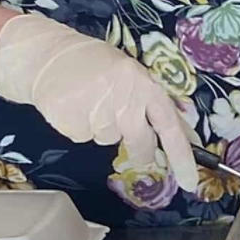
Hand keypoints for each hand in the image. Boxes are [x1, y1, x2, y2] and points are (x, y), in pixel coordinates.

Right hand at [0, 12, 200, 192]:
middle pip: (140, 142)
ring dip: (104, 128)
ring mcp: (96, 113)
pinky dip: (82, 128)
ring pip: (109, 139)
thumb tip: (183, 136)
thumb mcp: (132, 75)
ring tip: (91, 102)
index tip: (190, 182)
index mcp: (144, 83)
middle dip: (141, 150)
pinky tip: (75, 107)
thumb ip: (152, 103)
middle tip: (131, 137)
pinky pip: (85, 138)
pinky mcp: (71, 125)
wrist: (49, 57)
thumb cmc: (98, 66)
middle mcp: (123, 99)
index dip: (181, 154)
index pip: (169, 125)